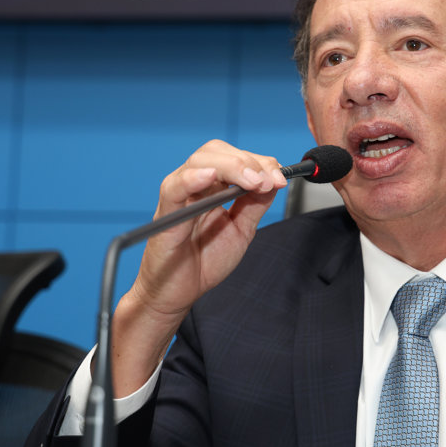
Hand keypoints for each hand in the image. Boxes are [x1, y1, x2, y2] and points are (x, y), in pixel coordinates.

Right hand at [110, 140, 286, 395]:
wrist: (179, 294)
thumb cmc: (204, 262)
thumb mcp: (241, 230)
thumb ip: (255, 205)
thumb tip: (273, 180)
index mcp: (212, 188)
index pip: (234, 158)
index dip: (259, 162)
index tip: (280, 178)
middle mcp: (194, 186)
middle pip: (216, 152)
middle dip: (248, 161)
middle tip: (268, 181)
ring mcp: (179, 197)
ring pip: (199, 162)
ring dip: (231, 167)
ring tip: (252, 182)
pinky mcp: (166, 214)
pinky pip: (175, 188)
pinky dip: (192, 178)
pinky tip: (211, 177)